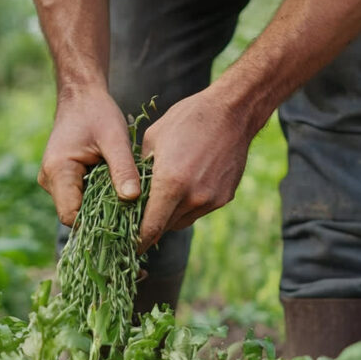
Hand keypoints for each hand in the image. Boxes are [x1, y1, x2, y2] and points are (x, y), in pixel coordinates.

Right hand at [39, 86, 140, 226]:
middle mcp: (49, 181)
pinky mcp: (60, 181)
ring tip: (123, 199)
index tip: (123, 222)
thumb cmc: (97, 113)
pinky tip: (114, 191)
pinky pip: (78, 199)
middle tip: (130, 215)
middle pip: (74, 215)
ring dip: (99, 208)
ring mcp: (53, 182)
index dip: (95, 224)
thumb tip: (132, 198)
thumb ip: (124, 169)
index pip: (71, 216)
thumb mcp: (115, 138)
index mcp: (58, 171)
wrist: (81, 97)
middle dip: (100, 218)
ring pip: (77, 209)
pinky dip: (96, 199)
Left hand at [138, 85, 255, 252]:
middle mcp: (194, 197)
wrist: (233, 111)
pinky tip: (184, 187)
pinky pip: (199, 211)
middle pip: (165, 227)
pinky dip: (187, 206)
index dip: (138, 241)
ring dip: (169, 215)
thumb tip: (129, 192)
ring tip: (162, 197)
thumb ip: (140, 172)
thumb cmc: (188, 119)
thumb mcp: (152, 139)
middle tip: (137, 219)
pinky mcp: (224, 197)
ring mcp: (211, 200)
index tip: (128, 248)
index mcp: (171, 184)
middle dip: (151, 226)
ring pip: (181, 221)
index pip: (151, 227)